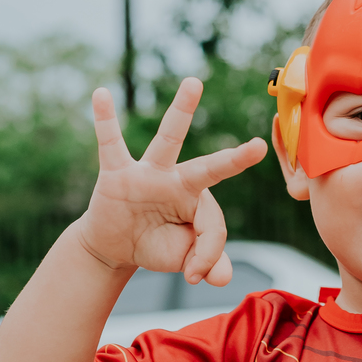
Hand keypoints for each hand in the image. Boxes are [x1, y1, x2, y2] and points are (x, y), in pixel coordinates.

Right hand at [78, 79, 265, 286]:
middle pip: (210, 168)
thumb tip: (222, 278)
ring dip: (182, 111)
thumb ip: (209, 260)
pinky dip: (105, 120)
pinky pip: (110, 144)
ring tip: (195, 83)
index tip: (194, 276)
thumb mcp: (184, 257)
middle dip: (235, 159)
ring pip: (169, 139)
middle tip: (260, 146)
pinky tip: (101, 94)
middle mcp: (178, 180)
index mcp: (199, 201)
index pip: (213, 225)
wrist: (116, 247)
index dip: (208, 253)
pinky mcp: (116, 174)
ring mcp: (148, 173)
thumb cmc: (157, 244)